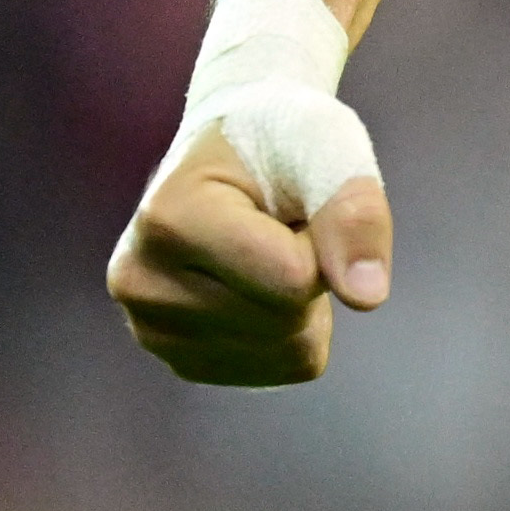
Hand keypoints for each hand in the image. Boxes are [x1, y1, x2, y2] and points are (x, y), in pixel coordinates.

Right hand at [106, 120, 392, 386]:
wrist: (234, 155)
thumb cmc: (282, 141)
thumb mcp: (328, 148)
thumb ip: (354, 213)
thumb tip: (368, 297)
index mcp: (170, 217)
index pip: (292, 276)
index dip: (325, 239)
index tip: (297, 201)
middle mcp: (141, 282)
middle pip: (287, 317)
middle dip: (315, 270)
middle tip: (284, 224)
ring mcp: (152, 330)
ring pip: (290, 350)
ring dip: (307, 303)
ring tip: (269, 250)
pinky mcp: (181, 362)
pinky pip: (283, 369)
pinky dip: (297, 331)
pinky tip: (261, 286)